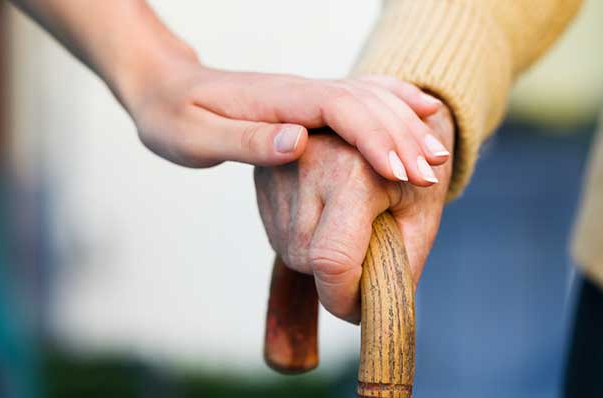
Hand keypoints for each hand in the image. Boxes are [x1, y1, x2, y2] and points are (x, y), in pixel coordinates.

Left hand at [119, 55, 448, 180]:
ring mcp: (307, 94)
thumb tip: (299, 142)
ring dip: (405, 125)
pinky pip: (361, 97)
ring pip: (370, 100)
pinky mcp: (308, 102)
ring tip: (439, 156)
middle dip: (401, 138)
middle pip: (365, 104)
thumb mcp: (196, 138)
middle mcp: (300, 91)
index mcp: (278, 101)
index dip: (373, 138)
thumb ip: (246, 142)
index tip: (400, 172)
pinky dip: (395, 102)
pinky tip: (421, 109)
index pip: (339, 110)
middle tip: (433, 175)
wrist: (163, 87)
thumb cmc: (172, 117)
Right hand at [254, 105, 453, 321]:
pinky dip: (306, 240)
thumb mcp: (421, 218)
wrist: (389, 119)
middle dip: (338, 276)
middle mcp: (305, 161)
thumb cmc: (413, 170)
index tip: (361, 310)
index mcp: (352, 169)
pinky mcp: (262, 174)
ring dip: (320, 258)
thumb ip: (399, 267)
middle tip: (369, 251)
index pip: (332, 259)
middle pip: (308, 260)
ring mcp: (277, 166)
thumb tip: (368, 312)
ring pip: (291, 252)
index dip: (344, 298)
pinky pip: (280, 234)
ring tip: (351, 223)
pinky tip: (327, 213)